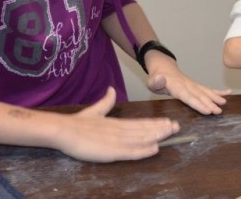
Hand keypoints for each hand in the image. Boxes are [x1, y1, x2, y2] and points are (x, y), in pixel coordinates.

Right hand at [54, 87, 178, 161]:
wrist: (62, 130)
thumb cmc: (76, 124)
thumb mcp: (94, 112)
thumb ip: (105, 103)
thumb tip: (112, 89)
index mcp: (116, 123)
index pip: (140, 123)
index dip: (155, 123)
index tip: (169, 121)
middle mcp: (119, 130)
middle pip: (144, 129)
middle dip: (161, 128)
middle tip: (177, 126)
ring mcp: (116, 141)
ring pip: (141, 138)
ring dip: (157, 136)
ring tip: (170, 134)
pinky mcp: (110, 151)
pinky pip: (130, 151)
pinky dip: (143, 150)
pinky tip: (154, 149)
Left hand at [146, 54, 230, 114]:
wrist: (163, 68)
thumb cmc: (156, 79)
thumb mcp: (152, 81)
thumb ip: (156, 81)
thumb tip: (160, 79)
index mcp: (177, 87)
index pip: (188, 97)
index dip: (198, 104)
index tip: (207, 110)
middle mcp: (188, 85)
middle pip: (200, 95)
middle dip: (209, 103)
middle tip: (218, 111)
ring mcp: (193, 84)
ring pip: (206, 92)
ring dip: (215, 98)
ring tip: (224, 103)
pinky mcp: (196, 85)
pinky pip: (208, 88)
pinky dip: (218, 91)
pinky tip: (228, 93)